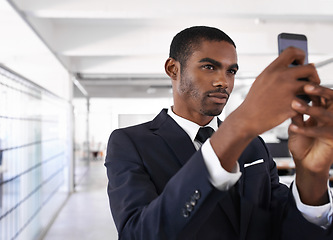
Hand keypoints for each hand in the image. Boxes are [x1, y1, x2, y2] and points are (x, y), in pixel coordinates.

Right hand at [235, 47, 319, 136]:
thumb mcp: (261, 81)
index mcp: (272, 69)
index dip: (301, 55)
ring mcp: (288, 91)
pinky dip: (304, 107)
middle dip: (314, 76)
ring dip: (313, 92)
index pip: (293, 51)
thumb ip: (277, 72)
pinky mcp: (292, 106)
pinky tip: (297, 110)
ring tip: (308, 98)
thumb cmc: (255, 101)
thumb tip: (298, 66)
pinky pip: (307, 103)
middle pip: (310, 68)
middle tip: (311, 83)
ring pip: (313, 87)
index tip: (302, 63)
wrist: (247, 119)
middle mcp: (281, 77)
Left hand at [288, 84, 332, 204]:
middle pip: (331, 99)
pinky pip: (321, 132)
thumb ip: (295, 111)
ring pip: (326, 114)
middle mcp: (332, 117)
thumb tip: (288, 94)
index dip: (314, 87)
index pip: (323, 94)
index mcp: (324, 110)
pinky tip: (292, 126)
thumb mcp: (296, 123)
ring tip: (294, 104)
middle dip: (319, 91)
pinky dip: (306, 129)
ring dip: (310, 108)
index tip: (301, 80)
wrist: (305, 163)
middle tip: (306, 86)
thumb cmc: (302, 142)